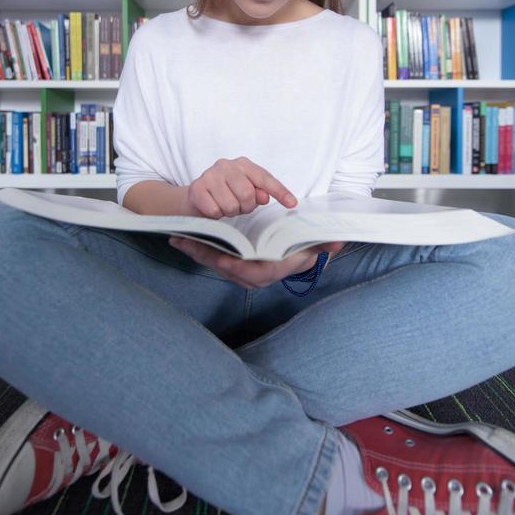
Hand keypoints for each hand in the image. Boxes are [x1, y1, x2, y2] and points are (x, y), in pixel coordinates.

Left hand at [168, 238, 346, 289]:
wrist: (295, 256)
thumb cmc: (302, 249)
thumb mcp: (313, 245)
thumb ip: (324, 243)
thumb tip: (336, 242)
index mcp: (270, 271)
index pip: (252, 274)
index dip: (237, 267)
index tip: (224, 260)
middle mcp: (252, 276)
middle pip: (226, 269)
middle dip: (206, 257)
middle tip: (188, 242)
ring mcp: (239, 272)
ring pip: (214, 264)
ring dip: (196, 252)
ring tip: (178, 238)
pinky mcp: (229, 266)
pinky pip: (210, 259)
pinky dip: (196, 249)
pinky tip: (180, 239)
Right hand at [185, 156, 297, 218]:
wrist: (195, 197)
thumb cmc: (225, 194)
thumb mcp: (245, 192)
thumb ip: (259, 193)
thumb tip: (264, 197)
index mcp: (243, 164)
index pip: (264, 178)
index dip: (280, 192)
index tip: (292, 203)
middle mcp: (226, 165)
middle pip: (247, 194)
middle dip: (245, 207)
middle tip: (238, 206)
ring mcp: (209, 175)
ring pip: (231, 205)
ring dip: (230, 212)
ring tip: (224, 206)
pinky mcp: (196, 189)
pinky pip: (214, 210)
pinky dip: (216, 215)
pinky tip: (212, 208)